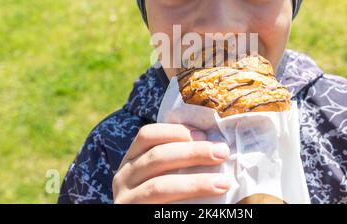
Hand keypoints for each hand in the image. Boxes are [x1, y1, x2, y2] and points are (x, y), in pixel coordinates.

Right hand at [112, 123, 230, 202]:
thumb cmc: (165, 199)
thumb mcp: (165, 175)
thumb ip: (179, 161)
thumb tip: (215, 146)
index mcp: (132, 160)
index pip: (148, 135)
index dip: (176, 131)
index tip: (203, 134)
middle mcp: (123, 177)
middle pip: (157, 156)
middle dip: (193, 152)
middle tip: (222, 152)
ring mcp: (125, 200)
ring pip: (159, 186)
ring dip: (196, 183)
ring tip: (223, 183)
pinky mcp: (133, 215)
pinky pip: (161, 207)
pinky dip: (187, 203)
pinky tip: (207, 204)